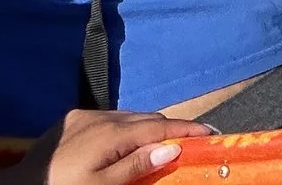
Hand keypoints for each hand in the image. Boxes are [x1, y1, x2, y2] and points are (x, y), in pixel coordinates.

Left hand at [22, 109, 210, 183]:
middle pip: (146, 118)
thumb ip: (136, 166)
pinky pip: (109, 117)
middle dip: (171, 127)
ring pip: (128, 116)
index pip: (158, 127)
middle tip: (194, 138)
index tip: (210, 133)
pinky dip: (127, 126)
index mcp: (112, 134)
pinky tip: (128, 138)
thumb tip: (170, 148)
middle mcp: (101, 117)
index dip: (186, 129)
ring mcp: (84, 116)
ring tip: (166, 139)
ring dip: (148, 126)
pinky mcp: (71, 119)